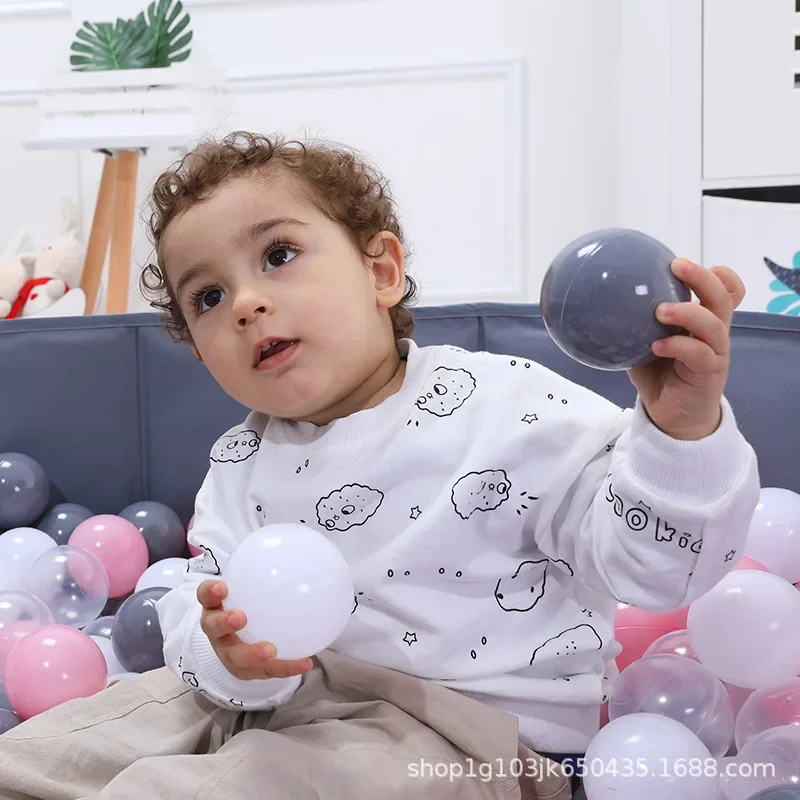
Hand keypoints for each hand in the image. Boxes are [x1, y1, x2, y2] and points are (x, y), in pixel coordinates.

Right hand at [198, 579, 312, 680]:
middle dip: (224, 623)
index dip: (210, 591)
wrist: (235, 642)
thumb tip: (298, 545)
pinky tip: (306, 662)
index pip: (206, 596)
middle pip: (213, 628)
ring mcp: (228, 653)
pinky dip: (286, 667)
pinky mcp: (245, 672)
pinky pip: (266, 672)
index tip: (223, 586)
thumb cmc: (246, 606)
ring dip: (252, 653)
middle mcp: (216, 632)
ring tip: (270, 650)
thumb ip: (264, 572)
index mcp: (214, 607)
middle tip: (240, 617)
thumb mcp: (246, 589)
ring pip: (235, 656)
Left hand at [627, 259, 745, 439]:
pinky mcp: (710, 372)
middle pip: (722, 297)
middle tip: (677, 266)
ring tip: (660, 310)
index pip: (725, 290)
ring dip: (688, 312)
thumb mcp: (644, 344)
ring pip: (714, 324)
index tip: (683, 262)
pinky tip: (657, 346)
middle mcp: (714, 332)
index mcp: (703, 320)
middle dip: (702, 278)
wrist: (673, 415)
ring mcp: (715, 352)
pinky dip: (678, 345)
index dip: (715, 274)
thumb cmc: (659, 374)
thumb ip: (634, 323)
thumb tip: (597, 302)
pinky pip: (699, 354)